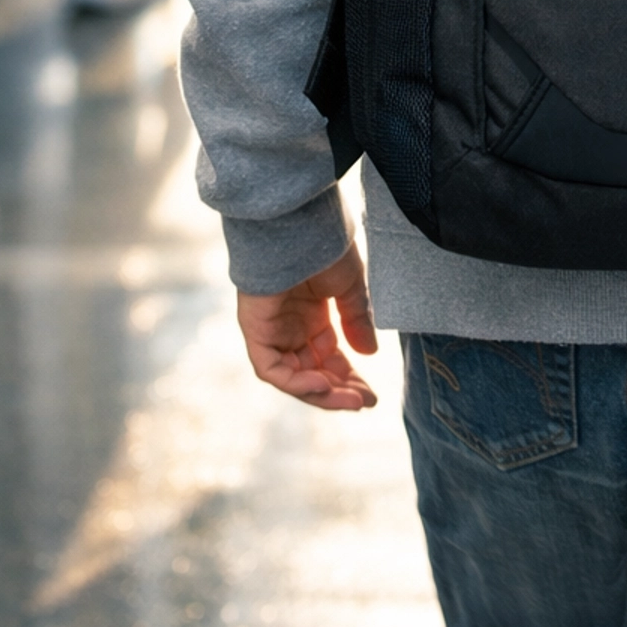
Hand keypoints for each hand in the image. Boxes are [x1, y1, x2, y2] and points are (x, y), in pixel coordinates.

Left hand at [236, 241, 378, 411]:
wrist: (299, 224)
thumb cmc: (324, 246)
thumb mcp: (350, 286)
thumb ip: (356, 319)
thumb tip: (369, 353)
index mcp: (312, 315)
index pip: (329, 358)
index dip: (349, 378)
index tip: (372, 395)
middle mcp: (289, 327)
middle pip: (312, 372)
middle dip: (339, 391)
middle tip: (365, 402)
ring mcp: (271, 330)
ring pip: (293, 376)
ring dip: (321, 392)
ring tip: (350, 400)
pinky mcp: (255, 331)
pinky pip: (272, 369)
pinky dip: (296, 382)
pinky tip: (322, 384)